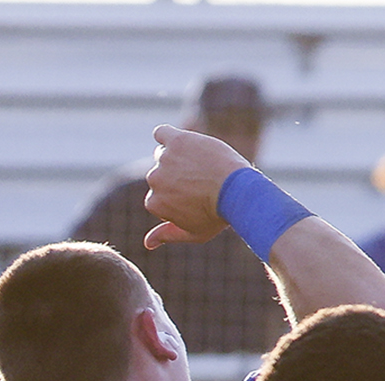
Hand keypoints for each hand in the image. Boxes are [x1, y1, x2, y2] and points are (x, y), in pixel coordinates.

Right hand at [144, 124, 251, 247]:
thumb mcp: (193, 233)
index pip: (157, 197)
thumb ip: (168, 235)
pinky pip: (162, 132)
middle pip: (159, 175)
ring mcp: (164, 158)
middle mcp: (154, 180)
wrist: (237, 192)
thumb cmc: (217, 216)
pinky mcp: (176, 140)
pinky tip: (181, 141)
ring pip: (163, 154)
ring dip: (177, 158)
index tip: (194, 199)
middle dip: (177, 178)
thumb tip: (148, 244)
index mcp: (154, 203)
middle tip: (202, 182)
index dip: (175, 198)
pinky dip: (166, 135)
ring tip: (200, 166)